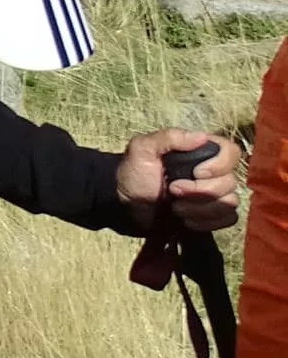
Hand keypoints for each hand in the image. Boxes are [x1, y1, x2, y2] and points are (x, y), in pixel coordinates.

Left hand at [117, 129, 239, 232]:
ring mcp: (215, 195)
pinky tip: (185, 219)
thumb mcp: (142, 149)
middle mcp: (213, 172)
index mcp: (200, 152)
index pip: (231, 152)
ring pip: (229, 203)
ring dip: (200, 208)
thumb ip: (169, 137)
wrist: (126, 204)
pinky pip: (227, 219)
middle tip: (173, 190)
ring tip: (176, 207)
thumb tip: (202, 136)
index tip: (196, 172)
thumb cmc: (134, 173)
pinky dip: (206, 222)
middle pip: (230, 182)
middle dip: (200, 191)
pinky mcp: (213, 214)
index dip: (219, 165)